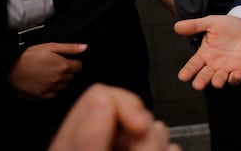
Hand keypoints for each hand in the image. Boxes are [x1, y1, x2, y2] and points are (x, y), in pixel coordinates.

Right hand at [9, 42, 86, 98]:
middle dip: (69, 71)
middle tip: (59, 66)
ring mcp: (51, 88)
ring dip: (62, 80)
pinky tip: (47, 83)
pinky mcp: (42, 95)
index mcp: (63, 66)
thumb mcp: (50, 47)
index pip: (79, 67)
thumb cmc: (30, 56)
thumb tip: (85, 47)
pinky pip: (55, 94)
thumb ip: (69, 48)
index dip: (74, 63)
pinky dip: (54, 89)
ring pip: (64, 86)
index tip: (68, 61)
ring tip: (52, 74)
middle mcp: (59, 79)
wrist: (11, 69)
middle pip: (72, 77)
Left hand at [49, 83, 179, 150]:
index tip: (139, 126)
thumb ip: (88, 137)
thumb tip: (101, 99)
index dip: (126, 105)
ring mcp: (124, 147)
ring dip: (158, 142)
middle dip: (146, 130)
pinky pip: (168, 144)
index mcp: (72, 140)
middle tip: (140, 150)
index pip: (102, 94)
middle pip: (134, 111)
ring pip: (155, 128)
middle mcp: (100, 141)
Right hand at [174, 15, 240, 89]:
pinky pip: (237, 77)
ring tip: (216, 82)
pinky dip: (235, 78)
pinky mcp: (240, 68)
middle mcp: (213, 63)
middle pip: (205, 75)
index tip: (182, 76)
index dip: (188, 70)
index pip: (193, 64)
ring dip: (218, 81)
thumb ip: (194, 26)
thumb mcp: (210, 23)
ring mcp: (227, 67)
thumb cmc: (227, 26)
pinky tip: (235, 76)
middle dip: (201, 80)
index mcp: (204, 54)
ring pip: (219, 78)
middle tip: (197, 85)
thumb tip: (176, 26)